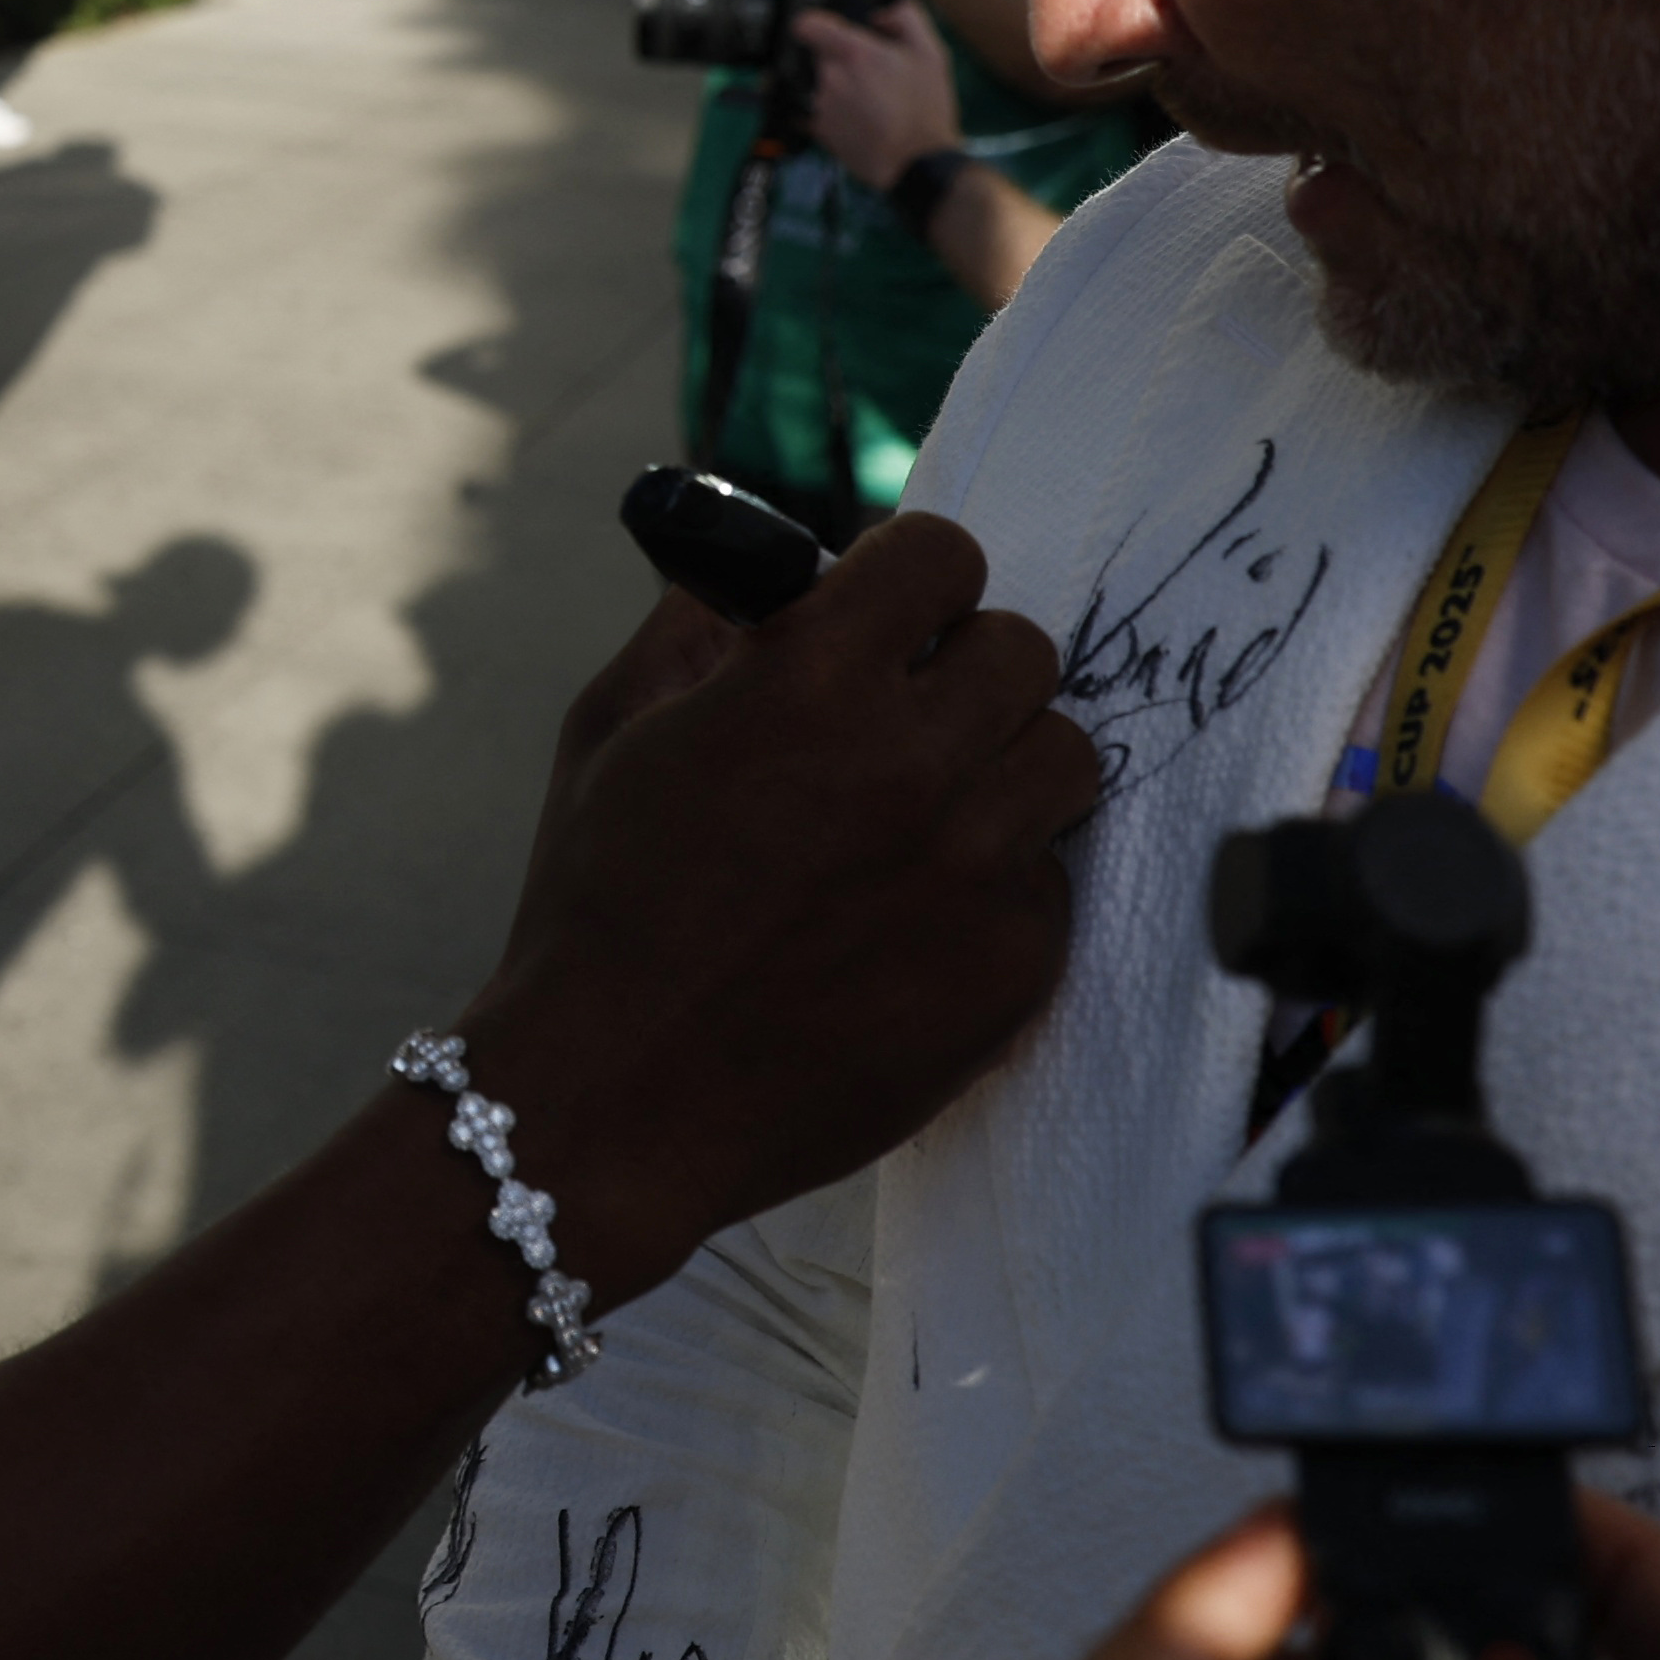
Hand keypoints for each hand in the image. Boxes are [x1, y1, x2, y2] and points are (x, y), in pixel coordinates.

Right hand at [456, 512, 1095, 1286]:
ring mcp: (977, 868)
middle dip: (960, 672)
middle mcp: (912, 761)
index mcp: (807, 681)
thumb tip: (774, 569)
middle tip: (900, 724)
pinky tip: (904, 922)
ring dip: (998, 769)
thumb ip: (696, 626)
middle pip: (1025, 651)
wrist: (615, 1100)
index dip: (908, 583)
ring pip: (1064, 757)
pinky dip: (992, 886)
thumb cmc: (595, 908)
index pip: (942, 558)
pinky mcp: (1016, 963)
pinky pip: (1050, 879)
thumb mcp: (608, 731)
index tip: (887, 619)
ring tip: (918, 819)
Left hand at [796, 0, 966, 190]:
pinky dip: (838, 111)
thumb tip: (882, 12)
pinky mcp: (819, 130)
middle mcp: (829, 77)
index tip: (828, 29)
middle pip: (820, 56)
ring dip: (840, 87)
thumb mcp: (932, 54)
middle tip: (871, 73)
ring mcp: (821, 105)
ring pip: (823, 84)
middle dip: (840, 59)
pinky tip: (864, 119)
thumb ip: (907, 19)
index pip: (806, 24)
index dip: (815, 23)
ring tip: (872, 101)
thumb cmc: (926, 107)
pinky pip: (822, 110)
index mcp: (853, 53)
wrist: (916, 164)